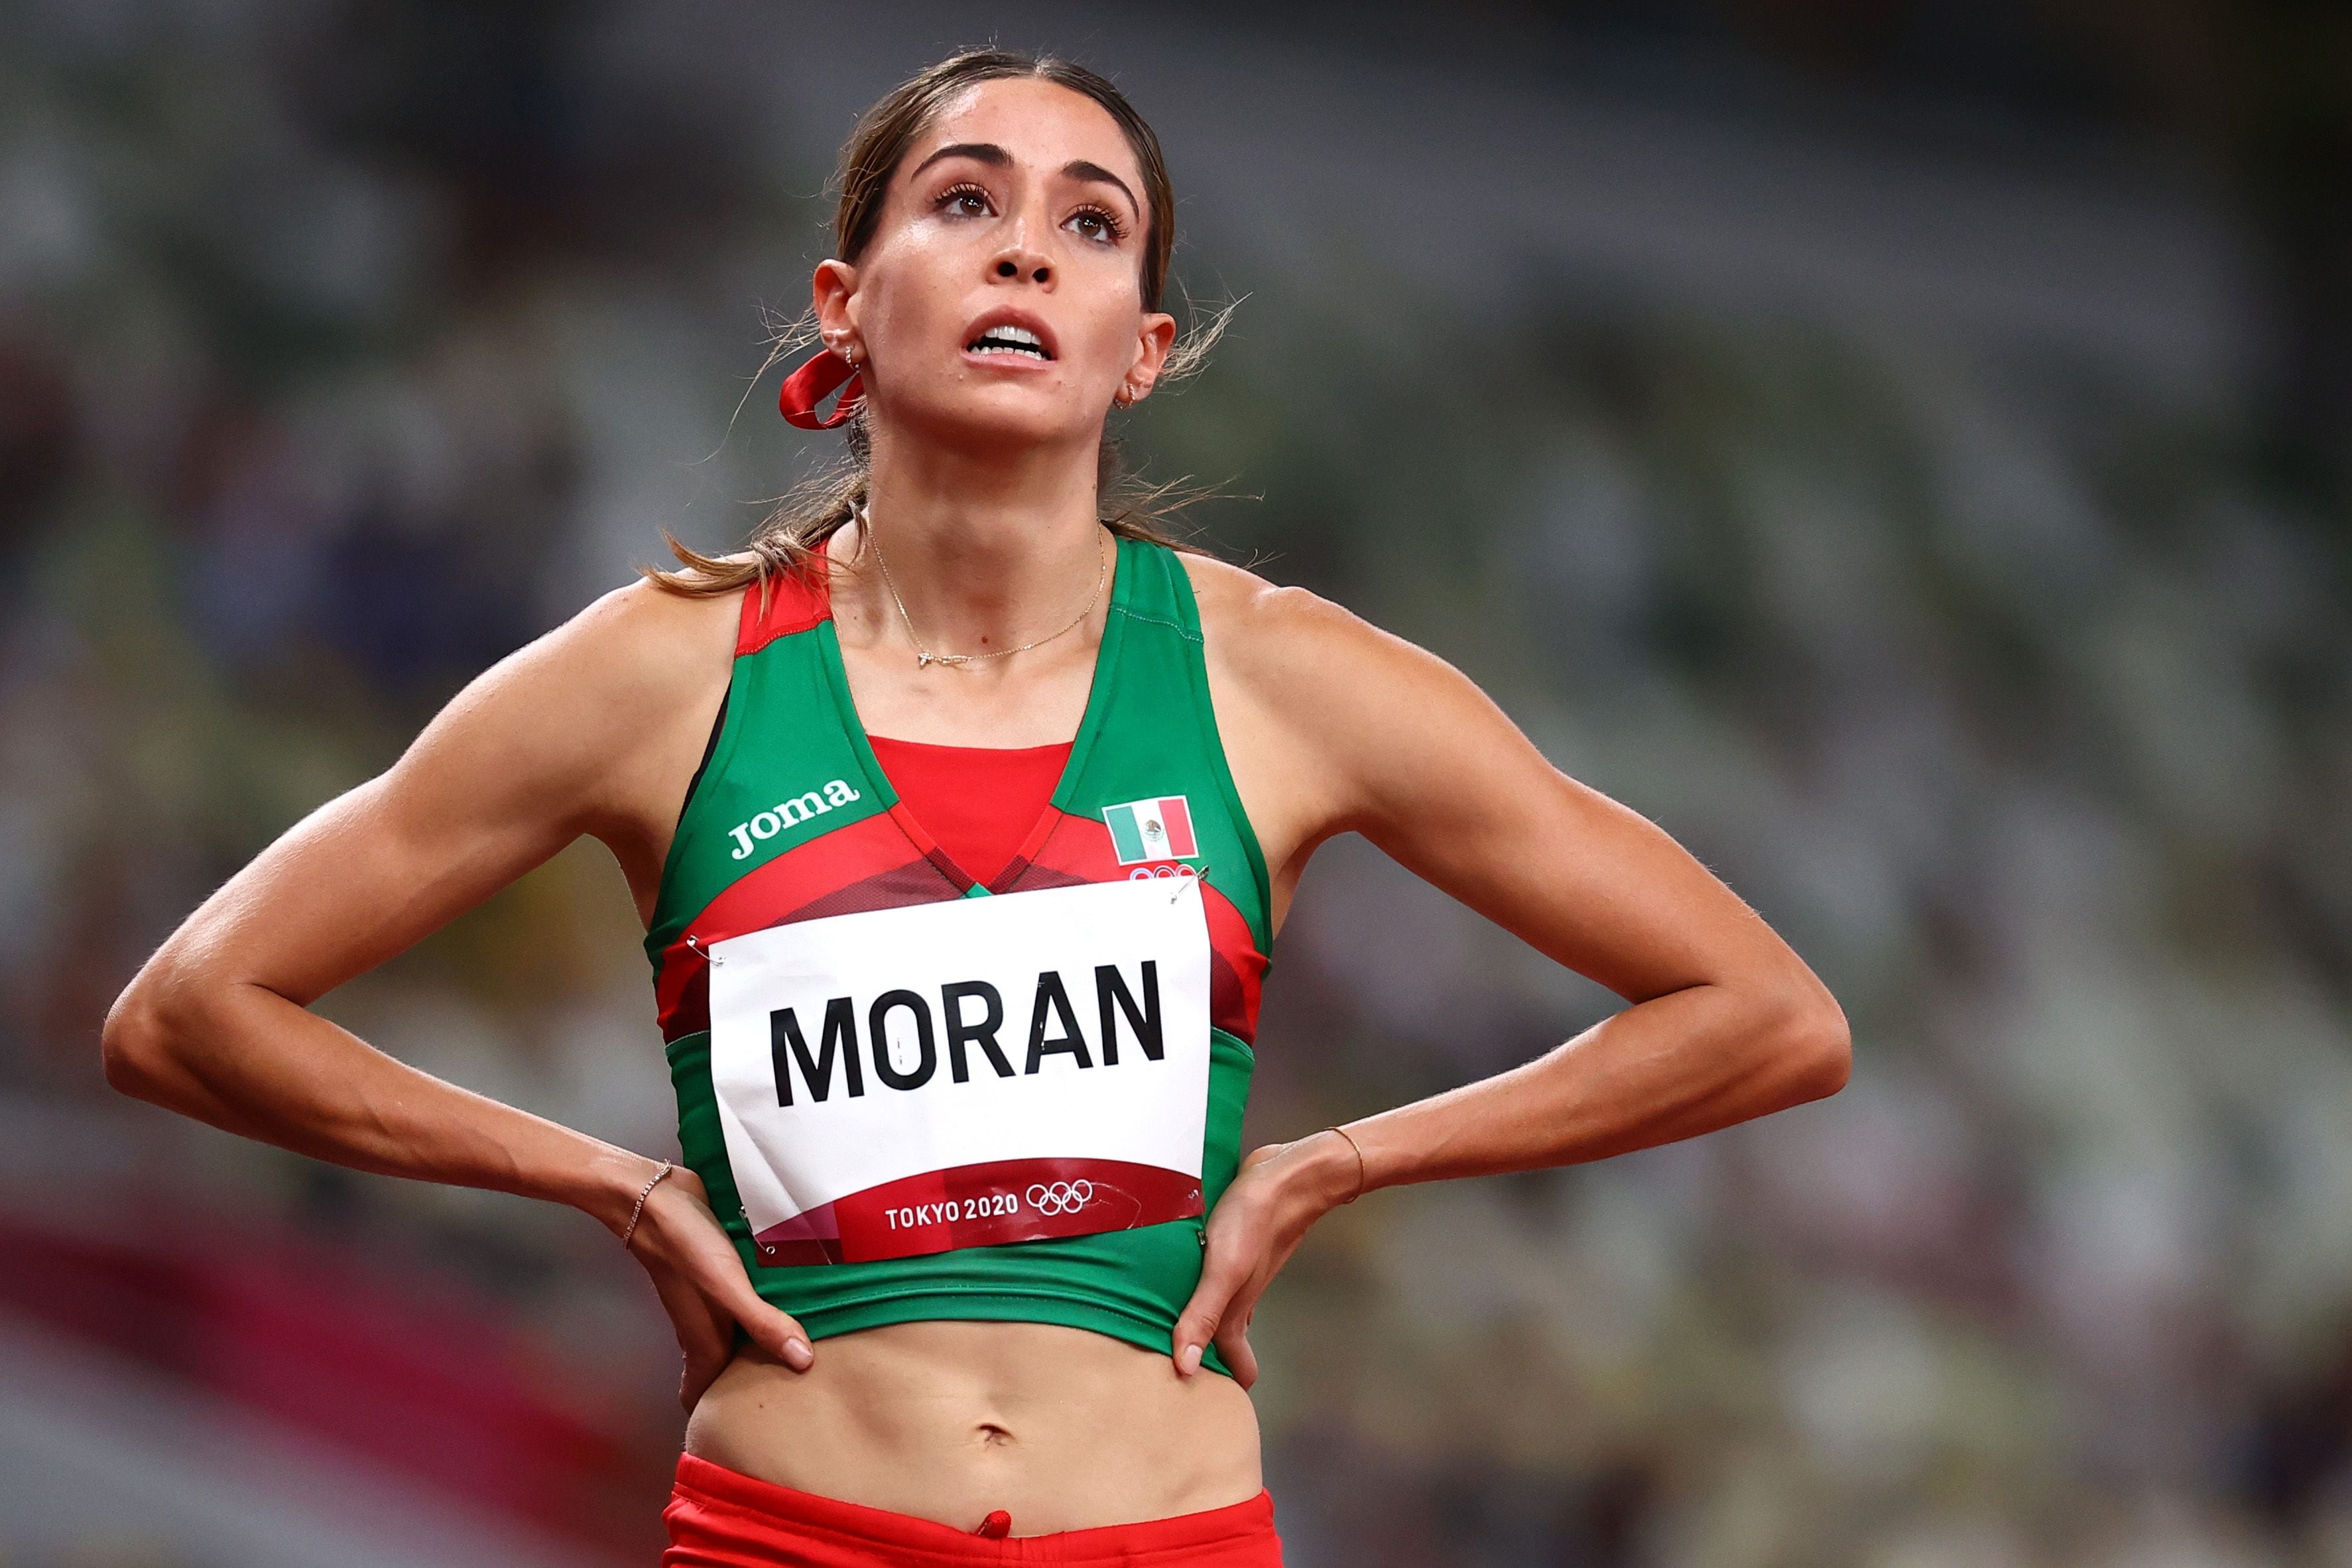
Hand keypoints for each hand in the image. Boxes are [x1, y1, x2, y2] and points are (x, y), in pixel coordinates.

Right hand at [621, 1164, 815, 1411]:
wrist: (653, 1195)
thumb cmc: (684, 1245)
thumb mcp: (727, 1287)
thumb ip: (763, 1323)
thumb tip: (802, 1362)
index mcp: (705, 1340)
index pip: (707, 1393)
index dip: (723, 1416)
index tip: (755, 1434)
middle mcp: (709, 1324)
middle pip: (730, 1366)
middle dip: (757, 1381)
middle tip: (801, 1393)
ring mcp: (715, 1298)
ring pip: (741, 1331)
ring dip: (767, 1339)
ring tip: (813, 1350)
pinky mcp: (724, 1270)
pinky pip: (749, 1297)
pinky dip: (769, 1304)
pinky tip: (801, 1296)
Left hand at [1170, 1131, 1359, 1388]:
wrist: (1290, 1173)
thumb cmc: (1257, 1221)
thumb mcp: (1223, 1270)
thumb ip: (1203, 1315)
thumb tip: (1183, 1368)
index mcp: (1235, 1311)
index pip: (1234, 1363)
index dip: (1220, 1385)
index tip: (1196, 1405)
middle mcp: (1235, 1295)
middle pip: (1222, 1339)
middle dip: (1203, 1357)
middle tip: (1172, 1371)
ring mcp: (1234, 1270)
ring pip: (1216, 1306)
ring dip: (1197, 1320)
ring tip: (1164, 1329)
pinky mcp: (1229, 1243)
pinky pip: (1210, 1275)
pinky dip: (1195, 1284)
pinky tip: (1175, 1274)